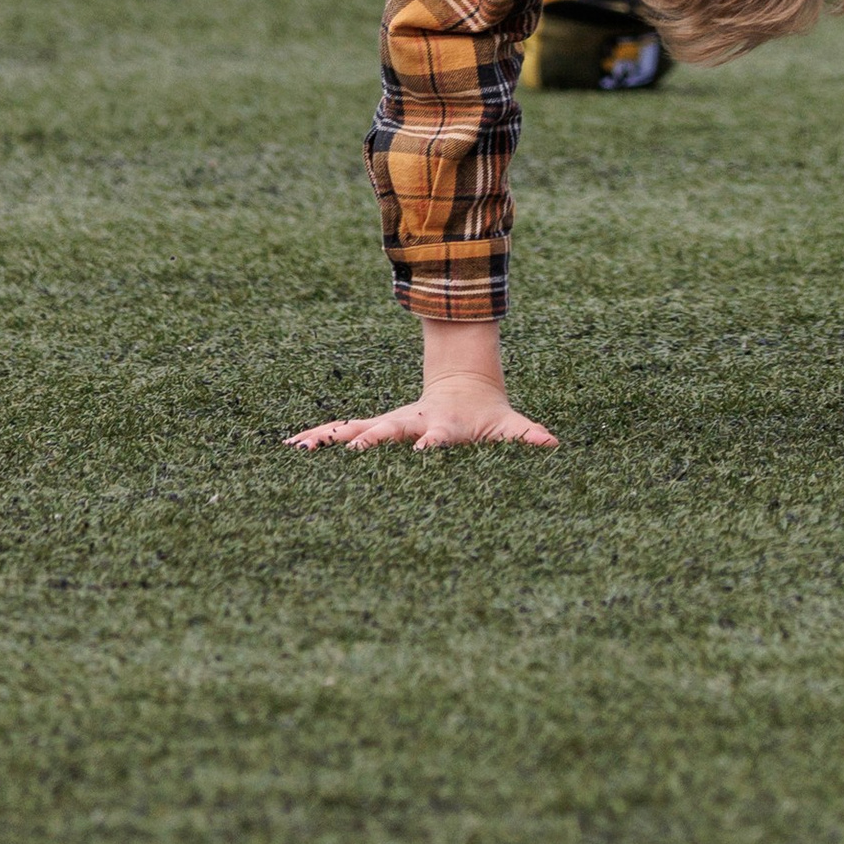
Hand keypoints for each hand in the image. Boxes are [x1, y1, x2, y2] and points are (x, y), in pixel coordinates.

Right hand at [288, 382, 556, 453]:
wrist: (463, 387)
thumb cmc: (487, 418)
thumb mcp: (508, 426)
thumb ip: (527, 435)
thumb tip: (552, 444)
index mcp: (444, 425)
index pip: (438, 437)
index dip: (430, 447)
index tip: (422, 456)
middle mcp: (412, 422)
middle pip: (389, 429)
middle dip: (370, 439)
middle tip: (351, 449)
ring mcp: (391, 423)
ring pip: (357, 427)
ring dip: (330, 437)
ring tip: (300, 446)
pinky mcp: (376, 428)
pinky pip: (344, 432)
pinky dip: (320, 438)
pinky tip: (292, 446)